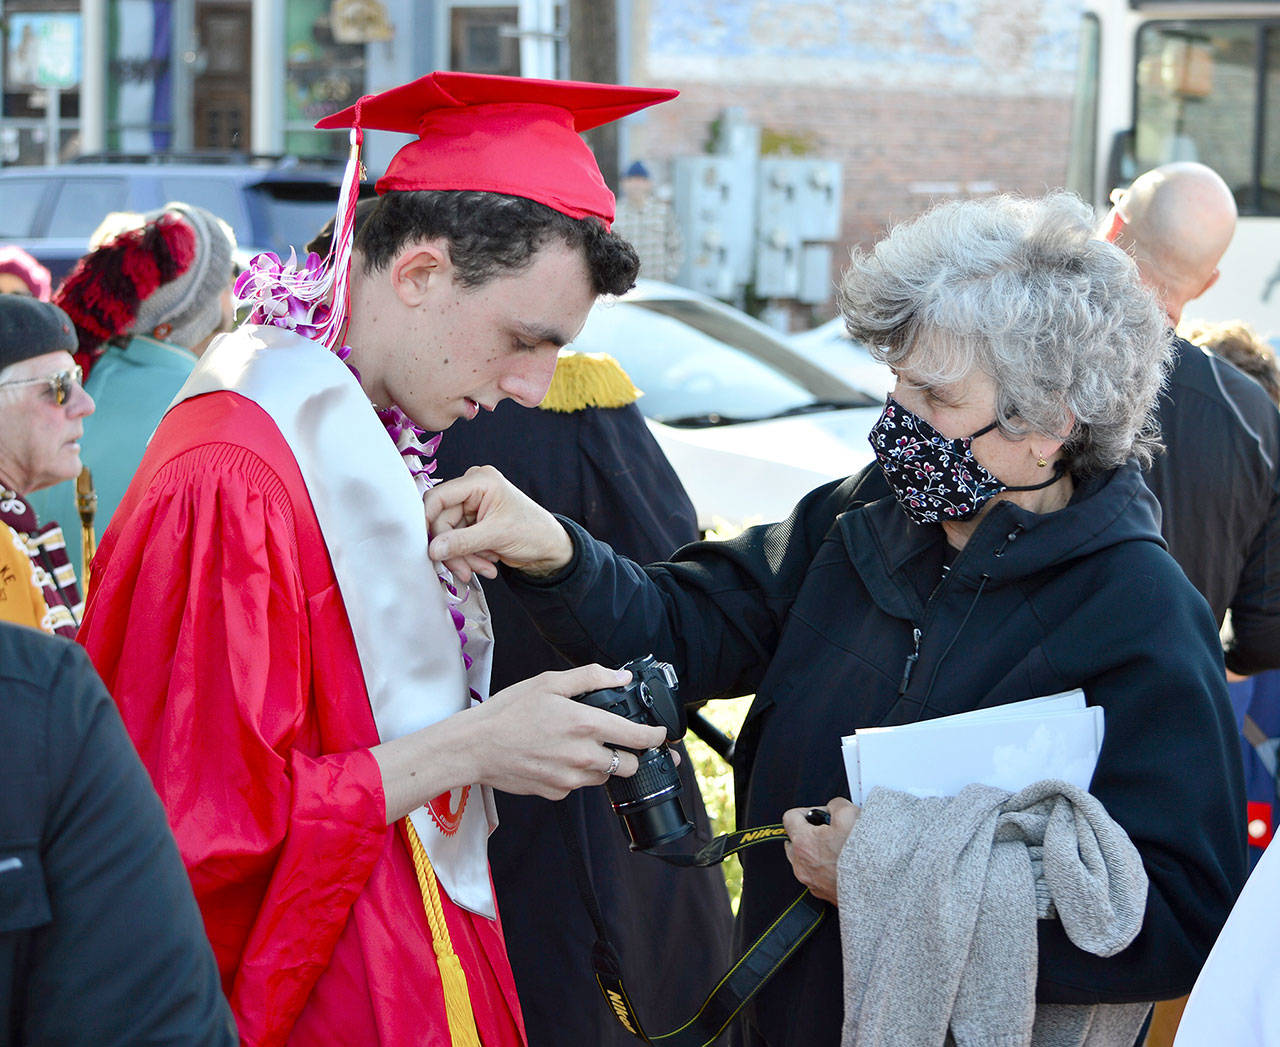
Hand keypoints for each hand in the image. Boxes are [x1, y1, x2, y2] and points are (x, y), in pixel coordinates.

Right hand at [423, 466, 572, 583]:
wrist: (549, 548)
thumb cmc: (534, 532)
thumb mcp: (497, 536)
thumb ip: (462, 542)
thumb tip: (433, 549)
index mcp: (479, 481)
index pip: (438, 497)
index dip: (427, 521)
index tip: (425, 547)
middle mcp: (472, 490)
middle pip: (441, 522)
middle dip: (453, 550)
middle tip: (465, 571)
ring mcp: (470, 507)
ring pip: (447, 536)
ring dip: (463, 558)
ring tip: (486, 568)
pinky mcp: (471, 524)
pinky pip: (456, 543)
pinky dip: (468, 558)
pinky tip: (488, 564)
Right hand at [464, 664, 669, 798]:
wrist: (475, 747)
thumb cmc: (509, 712)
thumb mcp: (549, 682)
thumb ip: (591, 677)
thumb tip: (620, 676)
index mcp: (586, 724)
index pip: (639, 737)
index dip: (656, 736)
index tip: (660, 734)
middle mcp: (584, 756)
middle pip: (630, 765)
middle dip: (630, 754)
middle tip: (619, 742)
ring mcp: (571, 779)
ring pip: (605, 776)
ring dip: (603, 764)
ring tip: (580, 746)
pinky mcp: (557, 793)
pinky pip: (579, 785)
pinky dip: (577, 774)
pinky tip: (558, 757)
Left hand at [782, 798, 859, 903]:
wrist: (877, 888)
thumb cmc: (862, 855)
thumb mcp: (849, 814)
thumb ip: (836, 805)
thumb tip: (834, 807)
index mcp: (803, 843)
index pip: (790, 817)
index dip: (807, 811)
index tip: (820, 814)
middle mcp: (802, 865)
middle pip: (794, 840)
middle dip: (810, 832)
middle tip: (830, 831)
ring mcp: (811, 882)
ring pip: (804, 860)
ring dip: (817, 852)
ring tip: (837, 848)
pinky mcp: (822, 893)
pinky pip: (816, 876)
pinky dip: (825, 868)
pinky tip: (843, 864)